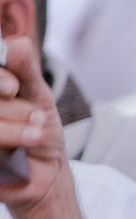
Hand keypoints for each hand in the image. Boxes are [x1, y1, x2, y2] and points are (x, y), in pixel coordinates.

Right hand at [0, 34, 68, 209]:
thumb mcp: (38, 98)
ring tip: (37, 134)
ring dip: (11, 129)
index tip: (13, 87)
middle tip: (37, 116)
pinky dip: (6, 146)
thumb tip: (19, 43)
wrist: (47, 175)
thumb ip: (27, 73)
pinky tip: (22, 153)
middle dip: (11, 107)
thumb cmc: (39, 130)